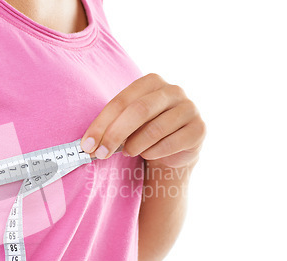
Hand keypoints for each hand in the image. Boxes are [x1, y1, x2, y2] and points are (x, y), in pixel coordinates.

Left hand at [80, 73, 205, 167]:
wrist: (175, 149)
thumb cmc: (144, 131)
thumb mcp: (127, 123)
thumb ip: (112, 126)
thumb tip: (89, 144)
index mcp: (151, 81)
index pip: (121, 101)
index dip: (101, 124)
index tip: (87, 145)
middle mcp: (173, 90)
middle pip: (138, 111)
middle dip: (115, 134)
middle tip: (100, 153)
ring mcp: (189, 108)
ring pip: (154, 129)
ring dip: (135, 145)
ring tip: (128, 152)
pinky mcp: (199, 129)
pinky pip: (170, 143)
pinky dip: (153, 153)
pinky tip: (148, 154)